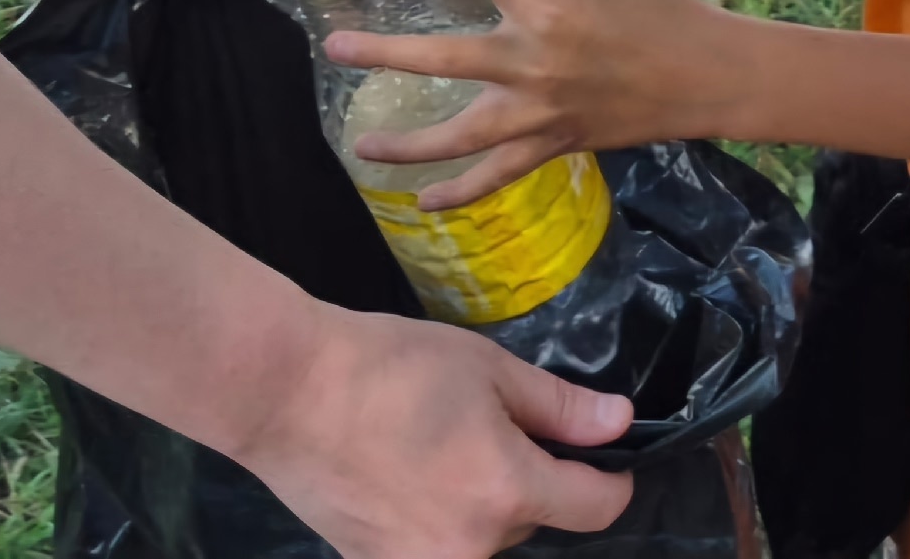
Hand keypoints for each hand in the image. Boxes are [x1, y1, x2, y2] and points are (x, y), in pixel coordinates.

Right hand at [235, 305, 631, 558]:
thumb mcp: (491, 371)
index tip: (609, 459)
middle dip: (529, 478)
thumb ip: (561, 409)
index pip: (595, 509)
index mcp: (506, 493)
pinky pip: (435, 549)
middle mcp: (468, 550)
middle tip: (492, 423)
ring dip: (483, 503)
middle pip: (532, 520)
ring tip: (444, 446)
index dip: (612, 480)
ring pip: (483, 539)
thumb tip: (621, 424)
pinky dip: (438, 518)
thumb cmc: (395, 368)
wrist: (288, 393)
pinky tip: (411, 473)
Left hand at [326, 0, 728, 206]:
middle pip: (442, 57)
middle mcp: (532, 63)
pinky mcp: (555, 144)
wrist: (709, 75)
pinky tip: (422, 201)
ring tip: (362, 146)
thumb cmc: (663, 12)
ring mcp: (541, 112)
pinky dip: (459, 194)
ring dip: (407, 143)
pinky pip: (498, 176)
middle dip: (385, 51)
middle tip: (335, 46)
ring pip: (460, 135)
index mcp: (547, 8)